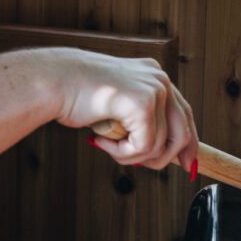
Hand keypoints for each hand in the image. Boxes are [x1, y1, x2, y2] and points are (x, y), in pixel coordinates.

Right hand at [45, 50, 198, 171]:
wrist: (52, 82)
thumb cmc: (75, 94)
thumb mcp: (116, 104)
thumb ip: (139, 119)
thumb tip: (159, 148)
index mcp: (154, 76)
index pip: (184, 114)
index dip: (188, 143)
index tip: (188, 164)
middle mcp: (159, 79)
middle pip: (182, 133)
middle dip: (165, 158)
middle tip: (141, 165)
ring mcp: (154, 90)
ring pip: (159, 146)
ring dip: (130, 155)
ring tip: (107, 144)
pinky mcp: (144, 105)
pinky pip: (144, 147)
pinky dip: (122, 153)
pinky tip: (102, 141)